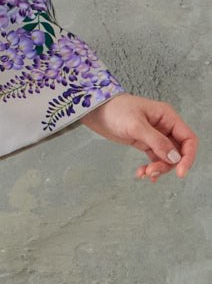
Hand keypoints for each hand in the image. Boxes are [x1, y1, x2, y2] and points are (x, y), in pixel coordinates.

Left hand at [81, 93, 197, 181]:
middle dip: (168, 164)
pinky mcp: (144, 142)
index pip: (188, 139)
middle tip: (152, 171)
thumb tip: (175, 158)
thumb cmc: (115, 110)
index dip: (188, 157)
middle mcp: (164, 126)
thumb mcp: (136, 125)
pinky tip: (142, 173)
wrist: (95, 110)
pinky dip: (151, 166)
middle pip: (178, 151)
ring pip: (166, 157)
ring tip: (145, 173)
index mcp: (167, 117)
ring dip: (158, 167)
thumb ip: (157, 142)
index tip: (180, 172)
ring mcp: (155, 135)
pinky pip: (155, 158)